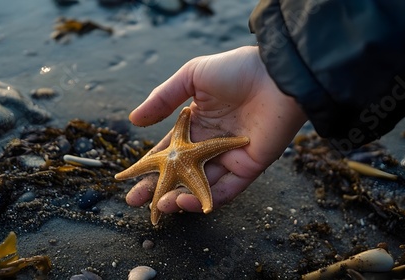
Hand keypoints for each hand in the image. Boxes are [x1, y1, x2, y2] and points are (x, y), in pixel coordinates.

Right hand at [126, 46, 306, 214]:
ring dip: (180, 198)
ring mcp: (230, 157)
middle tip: (136, 201)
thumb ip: (163, 99)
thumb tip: (133, 120)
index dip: (149, 165)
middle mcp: (211, 144)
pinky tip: (186, 201)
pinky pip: (227, 190)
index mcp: (197, 125)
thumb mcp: (192, 77)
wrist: (276, 73)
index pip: (168, 151)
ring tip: (162, 205)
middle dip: (158, 189)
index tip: (128, 178)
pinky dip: (208, 199)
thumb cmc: (235, 70)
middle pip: (181, 173)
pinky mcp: (250, 167)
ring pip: (201, 186)